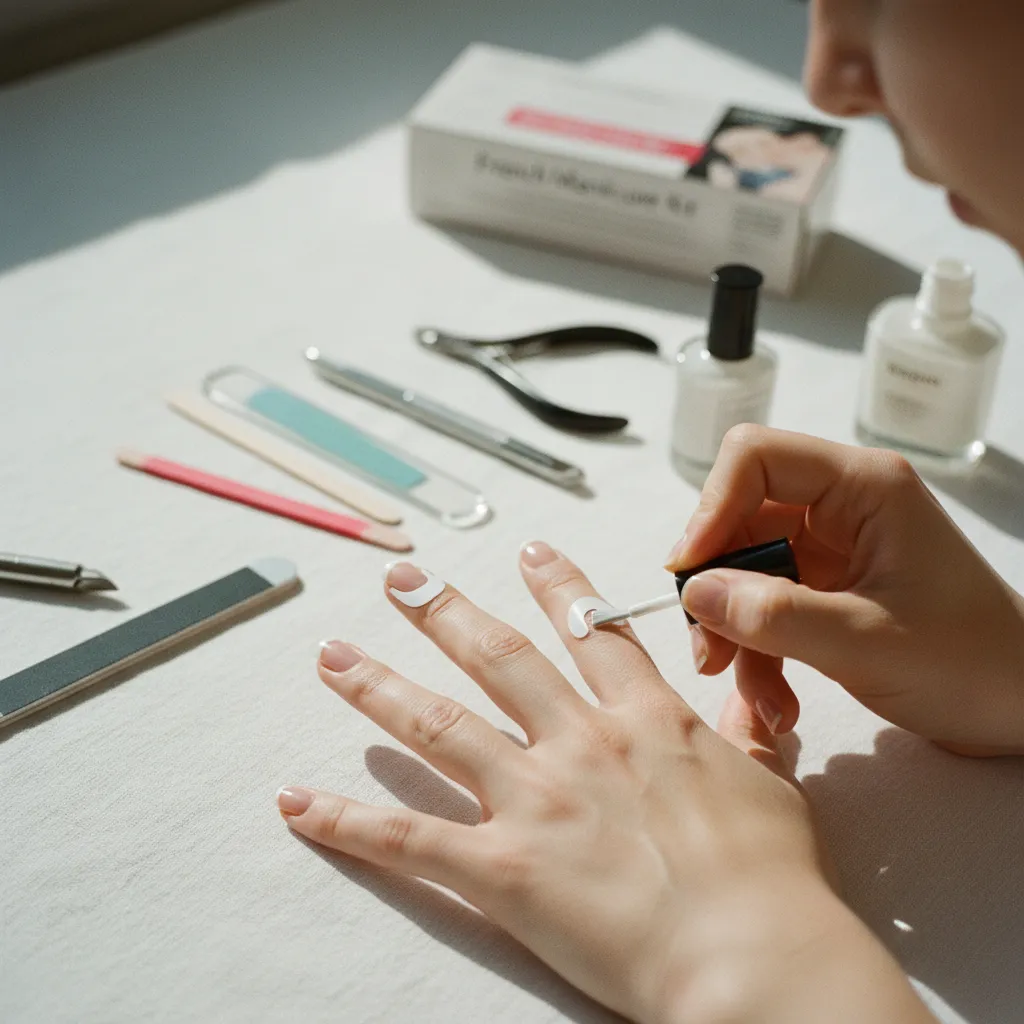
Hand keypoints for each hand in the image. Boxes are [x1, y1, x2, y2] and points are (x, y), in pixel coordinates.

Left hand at [278, 545, 928, 1022]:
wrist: (753, 957)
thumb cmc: (773, 880)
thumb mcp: (769, 787)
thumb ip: (743, 739)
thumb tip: (748, 711)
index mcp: (646, 719)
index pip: (591, 632)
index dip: (557, 585)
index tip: (527, 550)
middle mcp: (580, 742)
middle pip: (497, 658)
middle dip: (445, 612)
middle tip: (403, 579)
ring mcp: (535, 799)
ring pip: (439, 725)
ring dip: (379, 687)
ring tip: (333, 655)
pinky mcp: (502, 868)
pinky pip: (409, 838)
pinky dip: (349, 820)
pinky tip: (298, 802)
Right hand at [666, 425, 1023, 755]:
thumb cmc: (972, 662)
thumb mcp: (866, 642)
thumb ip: (775, 615)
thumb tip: (695, 593)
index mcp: (863, 488)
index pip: (756, 459)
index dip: (711, 508)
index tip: (689, 573)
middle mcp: (842, 506)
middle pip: (740, 520)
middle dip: (718, 588)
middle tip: (708, 651)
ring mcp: (833, 547)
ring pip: (745, 570)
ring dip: (736, 632)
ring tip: (754, 693)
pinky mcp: (827, 587)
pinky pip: (765, 605)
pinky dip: (760, 651)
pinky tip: (777, 699)